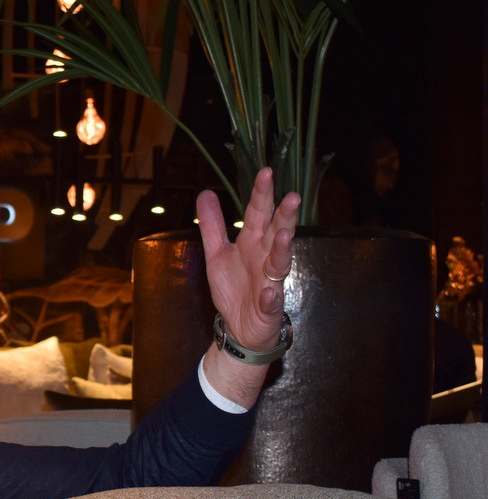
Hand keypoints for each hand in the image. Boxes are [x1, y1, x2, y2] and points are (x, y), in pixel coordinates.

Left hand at [197, 167, 298, 350]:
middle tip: (292, 196)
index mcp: (252, 242)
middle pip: (276, 233)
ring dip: (283, 249)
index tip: (266, 172)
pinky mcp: (268, 308)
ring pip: (280, 263)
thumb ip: (212, 225)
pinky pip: (271, 302)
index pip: (258, 214)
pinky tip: (269, 293)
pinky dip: (271, 298)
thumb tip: (206, 192)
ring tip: (285, 235)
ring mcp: (269, 282)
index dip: (261, 194)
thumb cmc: (234, 287)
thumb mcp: (217, 253)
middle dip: (284, 216)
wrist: (239, 326)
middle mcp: (265, 258)